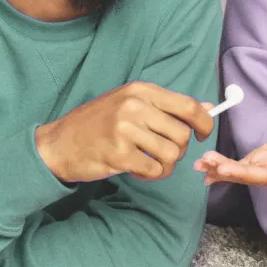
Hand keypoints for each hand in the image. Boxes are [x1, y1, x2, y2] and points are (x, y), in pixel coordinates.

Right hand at [35, 81, 214, 183]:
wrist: (59, 143)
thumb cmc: (96, 124)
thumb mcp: (130, 104)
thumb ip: (167, 106)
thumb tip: (207, 108)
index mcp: (140, 90)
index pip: (188, 106)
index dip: (204, 123)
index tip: (202, 134)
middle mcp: (135, 106)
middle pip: (182, 134)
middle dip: (178, 150)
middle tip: (161, 153)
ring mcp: (126, 130)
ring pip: (171, 154)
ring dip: (165, 165)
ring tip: (149, 163)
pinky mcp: (120, 154)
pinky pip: (154, 170)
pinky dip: (151, 176)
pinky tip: (137, 170)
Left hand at [193, 115, 266, 185]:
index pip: (265, 175)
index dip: (244, 173)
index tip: (225, 169)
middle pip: (249, 176)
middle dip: (226, 171)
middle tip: (204, 165)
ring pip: (242, 172)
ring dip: (220, 170)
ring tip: (199, 166)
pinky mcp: (264, 159)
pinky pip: (243, 165)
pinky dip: (225, 166)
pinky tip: (208, 167)